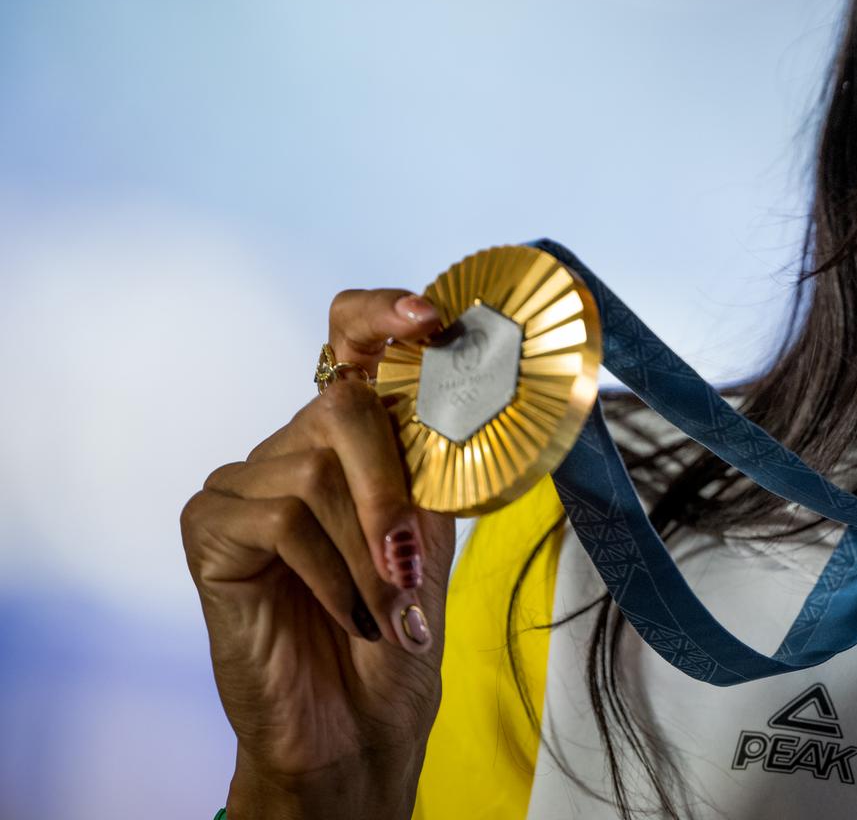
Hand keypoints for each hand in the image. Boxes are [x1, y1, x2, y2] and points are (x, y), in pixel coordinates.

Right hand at [181, 289, 453, 818]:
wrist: (356, 722)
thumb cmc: (395, 629)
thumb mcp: (432, 532)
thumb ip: (432, 463)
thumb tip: (467, 396)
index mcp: (351, 438)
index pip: (350, 340)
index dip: (381, 314)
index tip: (429, 319)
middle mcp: (292, 448)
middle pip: (344, 408)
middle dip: (391, 491)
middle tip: (409, 565)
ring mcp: (243, 485)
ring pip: (315, 470)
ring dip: (367, 553)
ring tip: (383, 608)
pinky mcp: (209, 529)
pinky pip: (281, 521)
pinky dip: (331, 574)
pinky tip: (348, 614)